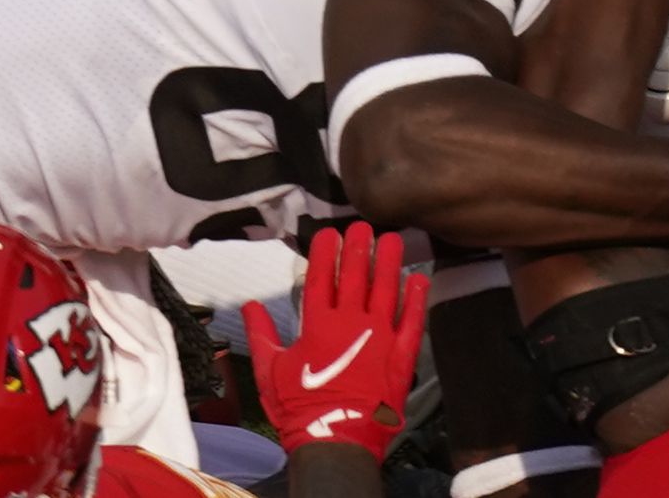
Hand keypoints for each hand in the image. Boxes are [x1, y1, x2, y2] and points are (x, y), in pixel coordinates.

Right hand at [241, 221, 427, 460]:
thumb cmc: (298, 407)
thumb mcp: (269, 371)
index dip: (326, 252)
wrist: (335, 441)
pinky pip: (411, 320)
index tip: (331, 232)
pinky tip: (419, 278)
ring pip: (386, 289)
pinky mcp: (401, 354)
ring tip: (392, 239)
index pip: (322, 278)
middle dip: (360, 248)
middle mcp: (350, 322)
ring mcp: (379, 336)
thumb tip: (249, 304)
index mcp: (317, 325)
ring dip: (389, 262)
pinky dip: (416, 298)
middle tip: (364, 226)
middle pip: (356, 276)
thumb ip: (261, 334)